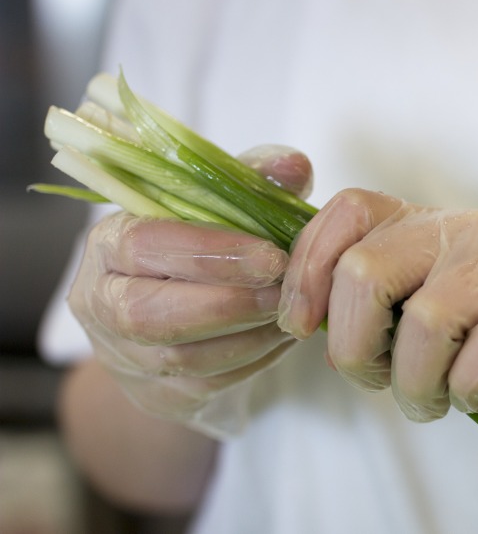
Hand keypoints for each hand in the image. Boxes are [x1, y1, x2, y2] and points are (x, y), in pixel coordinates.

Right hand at [68, 146, 311, 433]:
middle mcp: (100, 304)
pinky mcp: (156, 395)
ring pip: (183, 357)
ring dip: (250, 334)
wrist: (174, 313)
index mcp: (106, 245)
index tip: (270, 255)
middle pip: (148, 314)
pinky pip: (208, 384)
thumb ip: (250, 180)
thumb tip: (294, 165)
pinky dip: (255, 358)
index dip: (207, 252)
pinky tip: (283, 334)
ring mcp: (124, 357)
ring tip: (293, 309)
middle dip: (228, 302)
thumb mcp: (217, 205)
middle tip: (286, 288)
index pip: (141, 245)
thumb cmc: (197, 247)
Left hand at [278, 189, 477, 421]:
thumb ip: (400, 294)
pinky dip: (469, 389)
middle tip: (378, 383)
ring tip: (436, 405)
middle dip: (353, 349)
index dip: (305, 266)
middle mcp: (468, 231)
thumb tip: (322, 327)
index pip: (347, 211)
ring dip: (415, 386)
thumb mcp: (462, 290)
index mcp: (436, 224)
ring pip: (424, 320)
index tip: (302, 325)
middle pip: (366, 271)